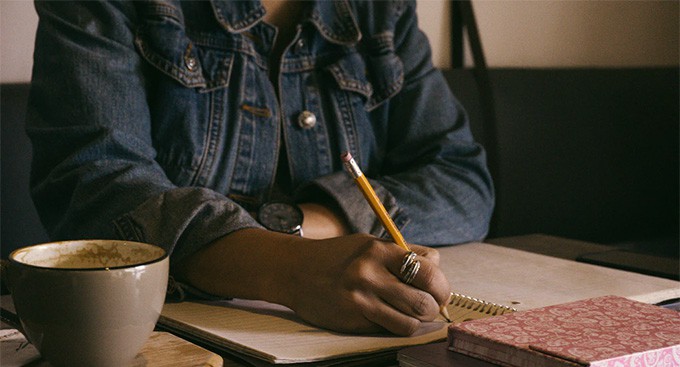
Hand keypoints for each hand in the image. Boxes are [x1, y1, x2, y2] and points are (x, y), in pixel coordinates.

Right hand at [176, 229, 450, 335]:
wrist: (293, 271)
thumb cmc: (337, 257)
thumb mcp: (367, 244)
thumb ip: (399, 253)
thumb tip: (436, 265)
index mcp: (379, 249)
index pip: (429, 265)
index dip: (439, 280)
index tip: (437, 287)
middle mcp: (371, 273)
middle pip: (426, 295)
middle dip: (436, 303)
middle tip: (432, 305)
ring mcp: (362, 298)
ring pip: (412, 320)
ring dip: (418, 320)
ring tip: (412, 314)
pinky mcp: (353, 319)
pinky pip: (390, 329)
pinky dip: (397, 326)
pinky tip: (390, 318)